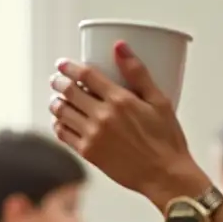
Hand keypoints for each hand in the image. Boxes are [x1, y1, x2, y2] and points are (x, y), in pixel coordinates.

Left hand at [49, 42, 195, 207]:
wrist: (164, 175)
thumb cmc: (166, 139)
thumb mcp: (159, 101)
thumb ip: (138, 72)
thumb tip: (120, 46)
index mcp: (120, 100)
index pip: (86, 75)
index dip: (70, 67)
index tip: (62, 64)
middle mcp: (103, 116)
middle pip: (69, 92)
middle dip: (58, 82)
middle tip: (56, 79)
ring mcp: (93, 136)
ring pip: (62, 113)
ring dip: (55, 102)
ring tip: (56, 99)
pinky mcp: (89, 153)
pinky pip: (64, 135)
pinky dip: (58, 125)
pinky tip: (60, 121)